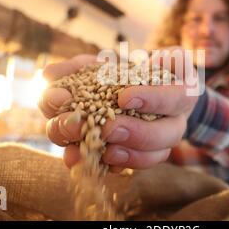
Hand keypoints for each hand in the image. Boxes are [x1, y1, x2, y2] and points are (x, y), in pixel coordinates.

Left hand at [39, 52, 198, 171]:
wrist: (138, 93)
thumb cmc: (124, 72)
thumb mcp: (107, 62)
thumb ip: (80, 67)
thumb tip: (49, 77)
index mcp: (179, 91)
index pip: (176, 96)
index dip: (153, 98)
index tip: (125, 97)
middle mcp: (175, 120)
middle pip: (167, 134)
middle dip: (136, 133)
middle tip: (107, 130)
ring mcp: (160, 142)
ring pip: (152, 156)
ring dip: (120, 156)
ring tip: (86, 149)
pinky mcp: (140, 156)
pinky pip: (130, 167)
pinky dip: (104, 165)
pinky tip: (77, 159)